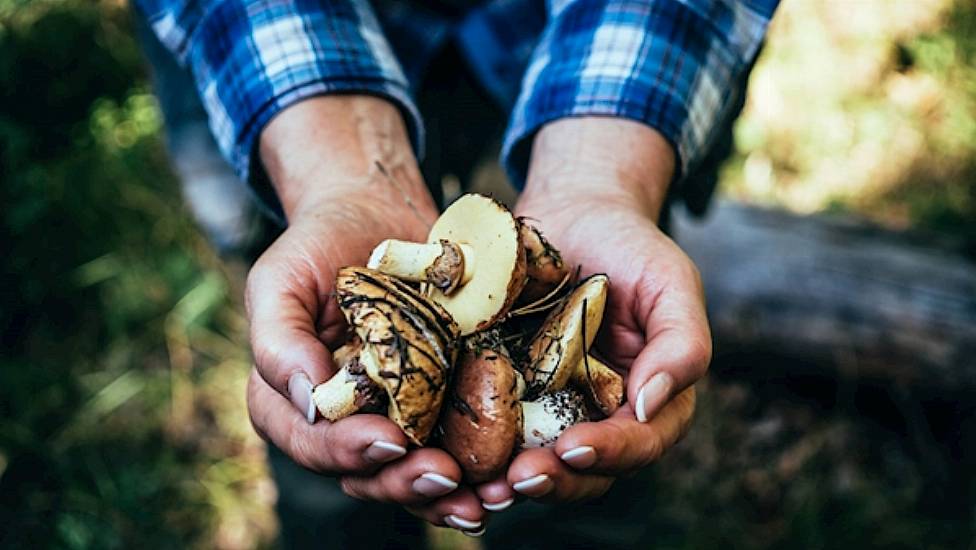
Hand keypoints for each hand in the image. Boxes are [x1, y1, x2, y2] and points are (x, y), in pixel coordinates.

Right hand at [244, 96, 486, 531]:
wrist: (376, 216)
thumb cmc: (317, 246)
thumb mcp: (280, 280)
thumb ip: (278, 339)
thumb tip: (308, 399)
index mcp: (290, 403)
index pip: (312, 442)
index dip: (348, 451)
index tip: (390, 441)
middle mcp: (339, 422)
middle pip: (365, 473)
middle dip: (405, 482)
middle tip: (447, 478)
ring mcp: (390, 417)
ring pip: (411, 472)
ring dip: (446, 495)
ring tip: (483, 498)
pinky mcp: (434, 404)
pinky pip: (452, 445)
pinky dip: (475, 469)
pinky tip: (504, 477)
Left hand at [477, 117, 709, 505]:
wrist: (572, 213)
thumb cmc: (629, 246)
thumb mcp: (670, 283)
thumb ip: (681, 343)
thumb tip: (651, 405)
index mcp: (645, 400)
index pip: (639, 442)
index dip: (612, 452)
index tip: (575, 448)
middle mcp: (596, 415)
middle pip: (584, 471)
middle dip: (554, 481)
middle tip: (519, 479)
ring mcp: (548, 408)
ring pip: (534, 463)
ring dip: (509, 482)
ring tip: (482, 487)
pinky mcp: (502, 392)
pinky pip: (488, 431)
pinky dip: (472, 451)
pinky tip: (447, 455)